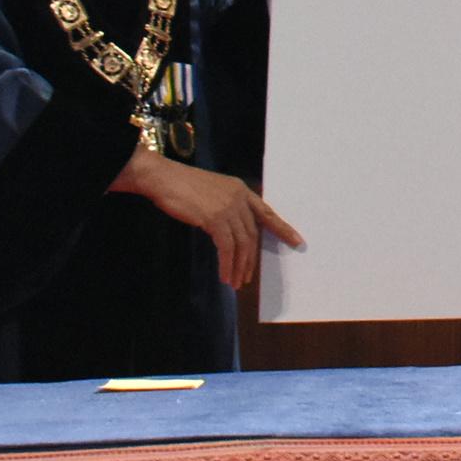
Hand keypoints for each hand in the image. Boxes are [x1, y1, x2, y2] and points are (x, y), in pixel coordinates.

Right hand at [115, 146, 302, 287]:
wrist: (163, 178)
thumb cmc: (182, 186)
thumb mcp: (212, 192)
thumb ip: (226, 207)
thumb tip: (232, 231)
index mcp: (241, 190)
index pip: (267, 212)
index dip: (282, 228)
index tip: (297, 241)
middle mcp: (239, 198)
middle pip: (252, 234)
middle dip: (251, 259)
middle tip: (247, 277)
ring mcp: (228, 208)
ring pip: (242, 244)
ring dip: (239, 266)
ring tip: (235, 282)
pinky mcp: (215, 219)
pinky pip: (227, 248)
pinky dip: (227, 264)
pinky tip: (224, 275)